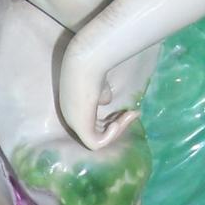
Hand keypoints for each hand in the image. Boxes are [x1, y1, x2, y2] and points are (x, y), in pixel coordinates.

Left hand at [59, 33, 139, 151]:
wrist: (87, 61)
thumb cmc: (93, 66)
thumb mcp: (100, 84)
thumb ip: (101, 95)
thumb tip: (105, 102)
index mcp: (73, 106)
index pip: (93, 122)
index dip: (112, 119)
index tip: (128, 110)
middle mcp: (70, 116)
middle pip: (96, 132)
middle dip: (118, 125)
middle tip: (134, 113)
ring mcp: (73, 122)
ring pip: (97, 139)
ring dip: (118, 129)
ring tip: (130, 114)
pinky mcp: (79, 126)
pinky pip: (95, 143)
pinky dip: (109, 137)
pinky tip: (117, 124)